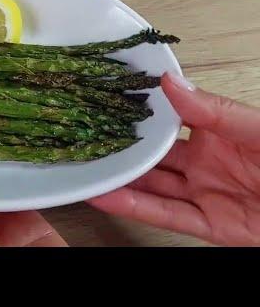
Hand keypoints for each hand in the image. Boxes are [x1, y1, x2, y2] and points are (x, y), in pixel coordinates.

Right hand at [88, 71, 259, 245]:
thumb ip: (215, 111)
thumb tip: (172, 83)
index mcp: (223, 132)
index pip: (172, 117)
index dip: (142, 109)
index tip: (111, 98)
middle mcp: (210, 161)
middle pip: (156, 153)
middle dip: (123, 145)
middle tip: (88, 133)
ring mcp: (208, 194)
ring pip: (154, 185)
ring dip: (121, 177)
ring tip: (88, 164)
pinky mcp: (211, 226)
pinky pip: (166, 215)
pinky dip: (134, 207)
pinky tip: (107, 195)